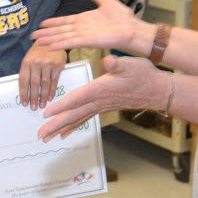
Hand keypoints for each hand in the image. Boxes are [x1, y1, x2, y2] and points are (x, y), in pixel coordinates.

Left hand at [18, 43, 67, 109]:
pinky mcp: (57, 65)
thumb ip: (27, 72)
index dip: (24, 94)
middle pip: (34, 85)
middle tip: (33, 107)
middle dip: (33, 98)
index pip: (23, 81)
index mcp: (26, 62)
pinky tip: (50, 97)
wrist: (51, 40)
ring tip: (42, 104)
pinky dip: (52, 91)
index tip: (25, 102)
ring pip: (44, 84)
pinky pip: (54, 81)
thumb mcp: (29, 59)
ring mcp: (47, 64)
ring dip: (43, 97)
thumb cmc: (38, 52)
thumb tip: (25, 90)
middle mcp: (36, 63)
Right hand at [32, 0, 149, 55]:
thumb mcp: (108, 3)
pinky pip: (71, 42)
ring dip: (49, 39)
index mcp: (84, 20)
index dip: (53, 22)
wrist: (133, 29)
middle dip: (46, 33)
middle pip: (60, 31)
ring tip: (37, 42)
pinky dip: (60, 44)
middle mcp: (82, 28)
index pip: (65, 21)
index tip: (41, 23)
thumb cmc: (124, 19)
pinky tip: (51, 46)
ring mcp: (84, 35)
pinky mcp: (88, 41)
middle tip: (33, 36)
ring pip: (62, 37)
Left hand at [37, 55, 168, 140]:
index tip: (46, 113)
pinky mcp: (102, 108)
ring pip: (76, 119)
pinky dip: (73, 127)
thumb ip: (116, 63)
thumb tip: (107, 60)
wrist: (157, 91)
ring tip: (46, 137)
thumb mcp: (130, 64)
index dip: (61, 106)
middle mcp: (98, 101)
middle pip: (73, 115)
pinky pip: (84, 119)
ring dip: (60, 128)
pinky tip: (64, 133)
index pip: (77, 99)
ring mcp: (100, 106)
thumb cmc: (144, 75)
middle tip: (41, 134)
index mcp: (101, 89)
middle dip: (55, 124)